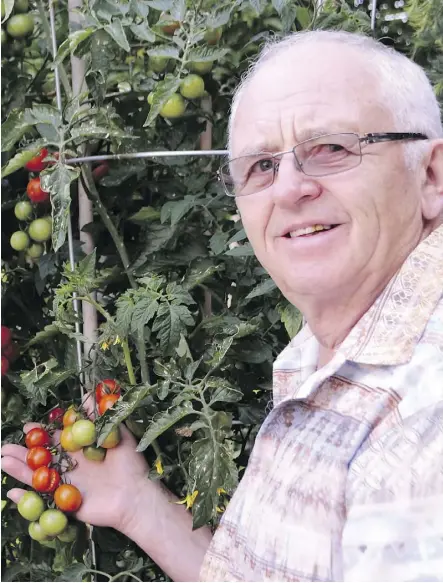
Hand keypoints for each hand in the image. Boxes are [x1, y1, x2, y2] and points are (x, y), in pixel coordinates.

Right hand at [1, 421, 151, 533]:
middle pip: (41, 457)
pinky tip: (11, 492)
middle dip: (22, 451)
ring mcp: (66, 484)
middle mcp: (70, 466)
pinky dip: (25, 498)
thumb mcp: (117, 434)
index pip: (55, 438)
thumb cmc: (131, 464)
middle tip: (5, 446)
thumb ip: (100, 416)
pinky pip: (42, 500)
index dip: (40, 432)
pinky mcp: (64, 503)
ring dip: (19, 469)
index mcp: (81, 449)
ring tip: (3, 460)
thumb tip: (88, 393)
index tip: (26, 425)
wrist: (135, 496)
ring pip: (37, 476)